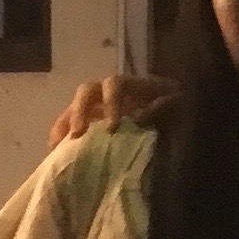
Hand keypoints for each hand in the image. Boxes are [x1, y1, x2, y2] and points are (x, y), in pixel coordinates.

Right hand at [48, 72, 177, 147]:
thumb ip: (163, 109)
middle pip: (87, 91)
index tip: (111, 128)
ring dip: (65, 125)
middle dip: (80, 111)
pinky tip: (57, 154)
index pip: (115, 84)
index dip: (110, 102)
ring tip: (56, 149)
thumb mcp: (179, 108)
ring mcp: (99, 106)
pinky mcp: (93, 123)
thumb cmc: (179, 110)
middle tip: (77, 135)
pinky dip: (63, 137)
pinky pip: (72, 125)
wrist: (182, 116)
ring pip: (74, 107)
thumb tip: (140, 116)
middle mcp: (111, 91)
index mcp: (133, 85)